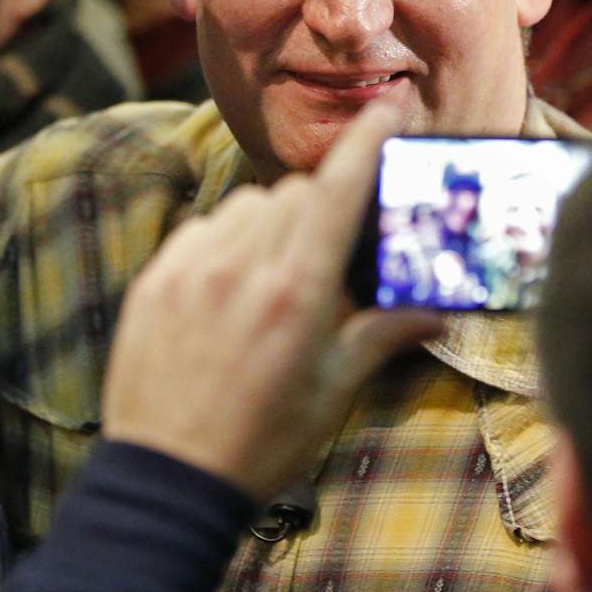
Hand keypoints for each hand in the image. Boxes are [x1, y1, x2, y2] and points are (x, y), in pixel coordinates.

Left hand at [101, 102, 444, 502]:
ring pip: (244, 207)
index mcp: (296, 295)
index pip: (336, 194)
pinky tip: (228, 286)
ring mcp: (190, 271)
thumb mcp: (331, 394)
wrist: (167, 480)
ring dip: (269, 222)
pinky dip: (223, 241)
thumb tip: (437, 315)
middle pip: (292, 196)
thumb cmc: (260, 442)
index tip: (383, 111)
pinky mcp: (154, 280)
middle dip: (318, 210)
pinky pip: (200, 230)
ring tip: (274, 277)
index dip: (363, 146)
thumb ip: (380, 338)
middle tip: (325, 256)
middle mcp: (241, 269)